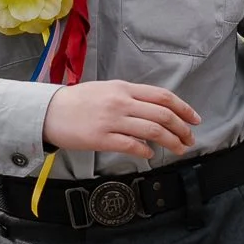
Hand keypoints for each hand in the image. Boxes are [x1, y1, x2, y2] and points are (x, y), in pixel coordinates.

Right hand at [42, 81, 200, 157]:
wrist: (49, 111)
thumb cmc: (79, 101)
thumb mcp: (107, 89)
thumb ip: (131, 98)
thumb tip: (155, 110)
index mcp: (124, 88)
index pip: (162, 97)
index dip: (183, 108)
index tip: (195, 119)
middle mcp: (121, 102)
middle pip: (162, 115)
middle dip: (182, 128)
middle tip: (190, 139)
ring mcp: (111, 120)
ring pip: (152, 131)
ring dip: (170, 141)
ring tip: (179, 149)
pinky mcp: (101, 138)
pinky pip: (131, 145)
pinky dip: (146, 151)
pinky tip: (151, 155)